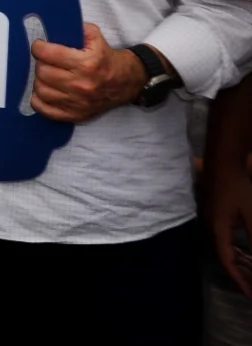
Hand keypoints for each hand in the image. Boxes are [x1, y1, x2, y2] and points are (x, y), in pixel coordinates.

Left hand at [29, 24, 149, 122]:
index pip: (48, 54)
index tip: (39, 46)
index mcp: (86, 63)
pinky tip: (44, 91)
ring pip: (41, 90)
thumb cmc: (107, 58)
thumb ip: (77, 29)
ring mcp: (78, 102)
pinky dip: (38, 100)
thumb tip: (54, 27)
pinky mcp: (76, 115)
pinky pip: (45, 110)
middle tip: (45, 60)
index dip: (39, 47)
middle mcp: (81, 85)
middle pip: (42, 72)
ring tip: (46, 74)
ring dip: (39, 80)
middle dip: (40, 63)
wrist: (127, 82)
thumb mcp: (96, 37)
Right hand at [205, 153, 251, 296]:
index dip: (239, 281)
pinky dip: (236, 251)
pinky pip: (225, 240)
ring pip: (224, 249)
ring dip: (238, 263)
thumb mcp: (251, 215)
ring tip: (251, 275)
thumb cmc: (238, 188)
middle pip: (224, 258)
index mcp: (218, 231)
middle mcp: (211, 229)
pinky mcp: (214, 216)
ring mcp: (211, 222)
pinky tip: (244, 253)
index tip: (250, 295)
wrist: (222, 163)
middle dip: (240, 275)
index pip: (227, 262)